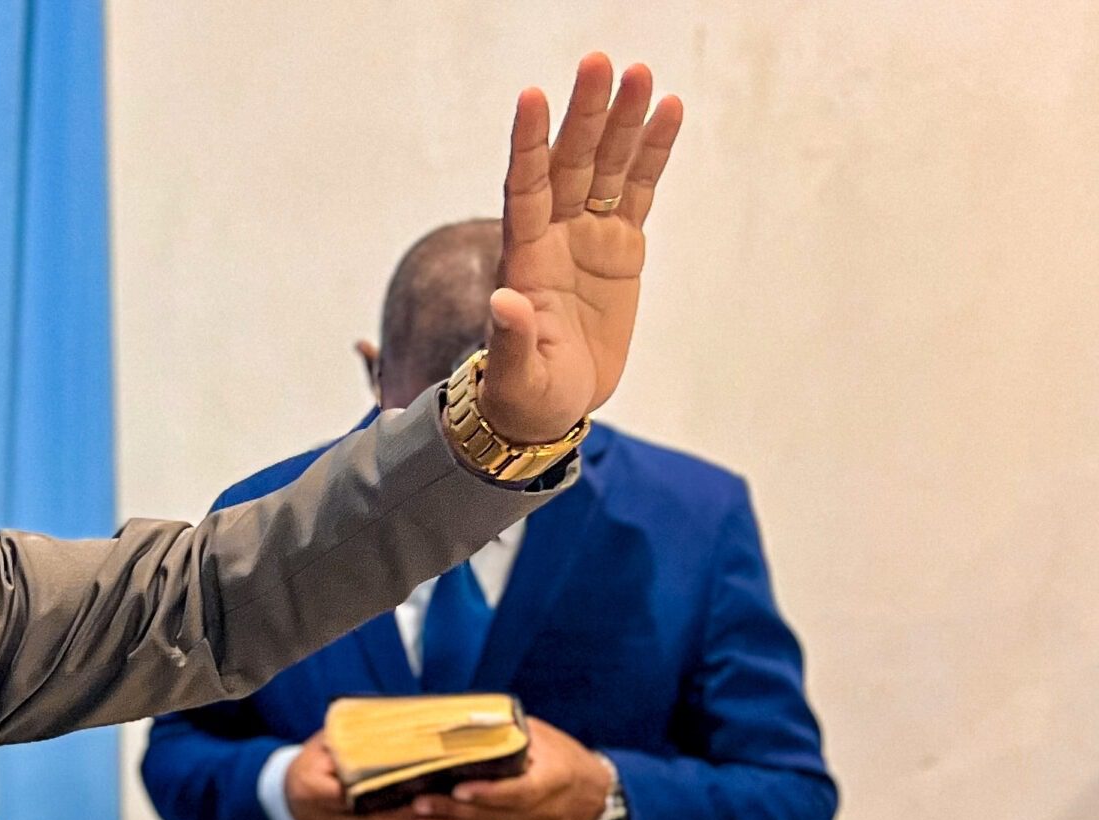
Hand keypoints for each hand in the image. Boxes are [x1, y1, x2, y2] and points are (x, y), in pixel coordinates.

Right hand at [284, 735, 420, 819]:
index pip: (351, 795)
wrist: (286, 795)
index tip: (413, 784)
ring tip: (431, 815)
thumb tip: (401, 736)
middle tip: (433, 803)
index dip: (384, 792)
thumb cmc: (315, 763)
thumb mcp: (328, 743)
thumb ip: (356, 742)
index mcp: (309, 788)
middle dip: (402, 816)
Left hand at [407, 717, 612, 819]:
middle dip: (455, 812)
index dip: (490, 794)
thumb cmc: (564, 757)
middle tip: (420, 804)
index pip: (523, 791)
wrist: (597, 796)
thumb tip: (465, 722)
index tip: (459, 790)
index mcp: (557, 779)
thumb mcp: (544, 737)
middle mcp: (550, 812)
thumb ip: (510, 733)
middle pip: (498, 816)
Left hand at [477, 53, 683, 441]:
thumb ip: (511, 340)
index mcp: (524, 259)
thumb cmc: (525, 395)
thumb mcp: (517, 377)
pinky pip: (638, 190)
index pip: (524, 189)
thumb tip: (503, 301)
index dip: (529, 144)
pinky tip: (669, 109)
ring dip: (621, 121)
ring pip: (605, 167)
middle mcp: (553, 236)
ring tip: (639, 73)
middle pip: (569, 163)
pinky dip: (652, 152)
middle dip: (585, 115)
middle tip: (599, 62)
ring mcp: (587, 236)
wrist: (551, 406)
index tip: (533, 96)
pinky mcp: (620, 247)